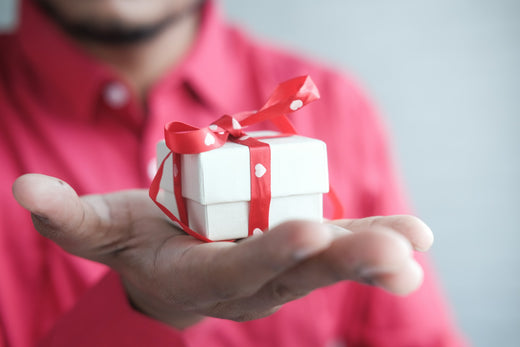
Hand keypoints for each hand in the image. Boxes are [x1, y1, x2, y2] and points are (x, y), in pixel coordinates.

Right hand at [12, 174, 432, 328]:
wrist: (171, 265)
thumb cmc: (138, 243)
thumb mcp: (100, 229)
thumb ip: (68, 216)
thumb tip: (24, 193)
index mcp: (200, 278)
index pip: (236, 271)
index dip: (270, 254)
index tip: (309, 230)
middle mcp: (248, 282)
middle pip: (298, 275)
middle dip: (344, 261)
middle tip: (396, 255)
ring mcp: (280, 268)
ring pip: (328, 264)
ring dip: (373, 254)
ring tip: (417, 244)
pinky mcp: (300, 249)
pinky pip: (338, 245)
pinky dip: (373, 238)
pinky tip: (415, 235)